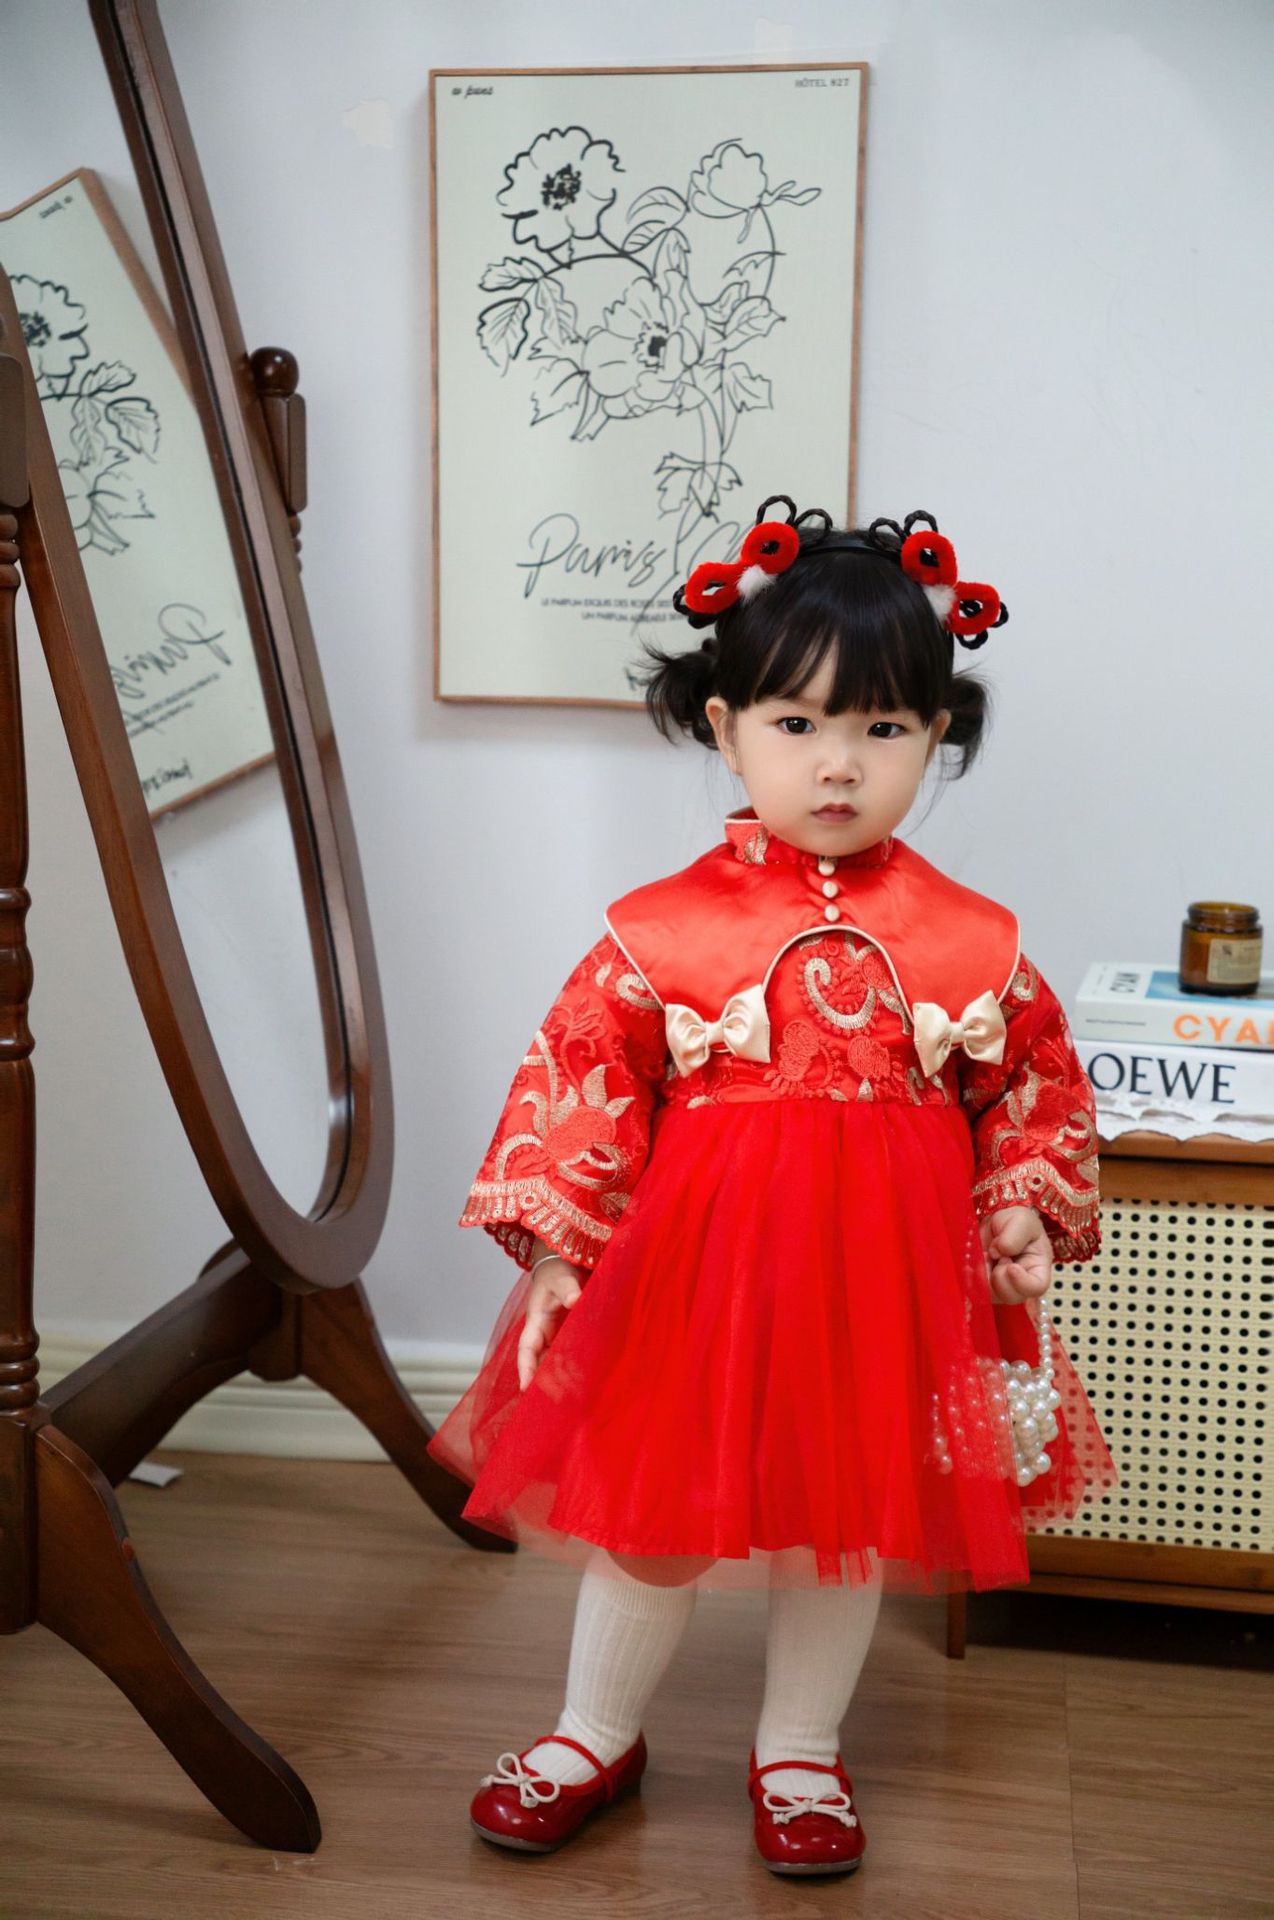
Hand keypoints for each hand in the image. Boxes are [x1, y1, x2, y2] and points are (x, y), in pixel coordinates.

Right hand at [517, 1256, 584, 1389]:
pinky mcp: (570, 1337)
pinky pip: (570, 1357)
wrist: (563, 1265)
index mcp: (536, 1322)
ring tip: (575, 1398)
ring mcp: (557, 1337)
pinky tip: (586, 1382)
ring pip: (556, 1363)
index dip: (525, 1368)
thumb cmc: (558, 1271)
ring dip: (562, 1379)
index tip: (525, 1387)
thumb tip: (575, 1300)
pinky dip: (574, 1370)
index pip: (527, 1349)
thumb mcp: (561, 1277)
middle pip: (541, 1363)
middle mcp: (544, 1334)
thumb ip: (568, 1288)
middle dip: (546, 1382)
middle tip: (558, 1402)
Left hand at [979, 1206, 1052, 1304]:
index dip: (1023, 1282)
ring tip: (984, 1255)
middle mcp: (1020, 1281)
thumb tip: (1000, 1251)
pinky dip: (971, 1277)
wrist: (993, 1218)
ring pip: (992, 1296)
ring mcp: (1000, 1285)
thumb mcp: (1021, 1220)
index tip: (1011, 1266)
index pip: (1037, 1287)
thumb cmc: (1014, 1220)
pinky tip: (971, 1263)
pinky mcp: (983, 1283)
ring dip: (983, 1277)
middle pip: (1012, 1297)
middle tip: (995, 1255)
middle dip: (1000, 1278)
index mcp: (1037, 1267)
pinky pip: (975, 1289)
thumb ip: (1015, 1235)